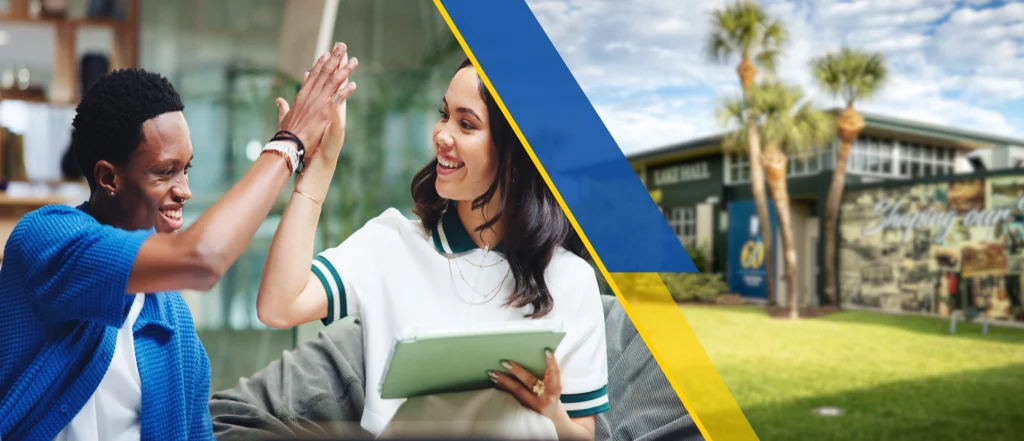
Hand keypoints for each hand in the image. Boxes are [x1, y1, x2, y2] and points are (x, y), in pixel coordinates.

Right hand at [275, 42, 358, 160]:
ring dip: (344, 70)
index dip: (320, 64)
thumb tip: (279, 100)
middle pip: (324, 73)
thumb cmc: (286, 133)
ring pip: (333, 82)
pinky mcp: (324, 112)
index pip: (312, 75)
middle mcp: (310, 96)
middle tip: (342, 46)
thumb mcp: (284, 116)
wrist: (290, 144)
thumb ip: (283, 107)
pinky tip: (354, 84)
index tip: (327, 53)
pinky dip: (345, 91)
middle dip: (334, 59)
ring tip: (354, 61)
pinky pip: (337, 98)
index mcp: (302, 96)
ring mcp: (318, 103)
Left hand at [489, 349, 561, 418]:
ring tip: (492, 372)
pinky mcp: (525, 407)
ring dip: (504, 380)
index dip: (551, 362)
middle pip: (531, 382)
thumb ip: (547, 371)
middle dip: (517, 371)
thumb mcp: (553, 383)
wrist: (551, 414)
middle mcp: (546, 396)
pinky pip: (512, 395)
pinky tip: (494, 379)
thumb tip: (533, 351)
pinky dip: (503, 386)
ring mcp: (535, 403)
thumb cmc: (551, 392)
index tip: (546, 350)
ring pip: (518, 390)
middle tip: (504, 361)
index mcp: (555, 387)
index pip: (555, 372)